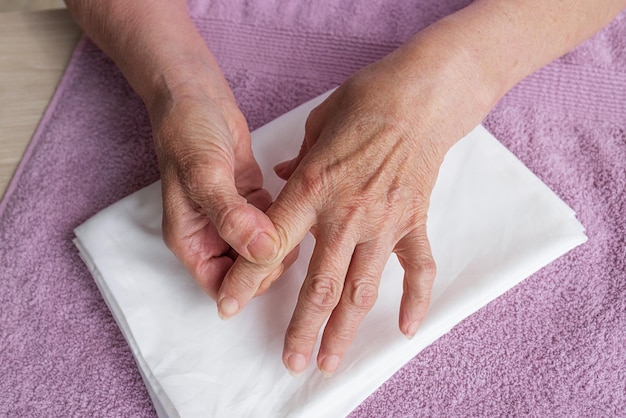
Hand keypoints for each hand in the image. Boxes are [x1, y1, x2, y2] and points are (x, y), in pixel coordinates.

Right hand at [151, 89, 295, 297]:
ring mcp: (231, 218)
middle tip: (290, 239)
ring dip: (280, 244)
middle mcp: (210, 234)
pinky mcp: (249, 200)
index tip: (273, 264)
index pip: (220, 285)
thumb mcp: (206, 176)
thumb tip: (263, 252)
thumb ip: (232, 217)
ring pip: (261, 250)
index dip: (248, 285)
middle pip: (244, 272)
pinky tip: (297, 208)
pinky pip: (270, 224)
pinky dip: (284, 222)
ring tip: (297, 224)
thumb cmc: (188, 133)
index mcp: (190, 239)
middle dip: (268, 264)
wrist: (196, 95)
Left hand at [216, 34, 493, 374]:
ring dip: (344, 330)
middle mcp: (346, 214)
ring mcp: (384, 222)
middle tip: (290, 362)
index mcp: (314, 188)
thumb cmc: (366, 101)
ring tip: (330, 362)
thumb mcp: (317, 125)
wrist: (422, 94)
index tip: (229, 306)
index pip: (271, 245)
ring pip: (361, 290)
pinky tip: (404, 329)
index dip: (246, 280)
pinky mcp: (414, 222)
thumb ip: (297, 164)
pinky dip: (414, 300)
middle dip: (301, 330)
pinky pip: (417, 269)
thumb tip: (282, 179)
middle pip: (318, 285)